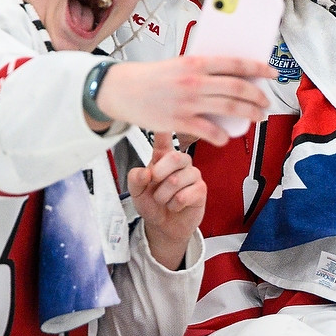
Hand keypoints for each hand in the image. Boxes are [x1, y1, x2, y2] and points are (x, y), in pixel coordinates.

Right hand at [93, 56, 273, 144]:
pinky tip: (226, 138)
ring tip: (257, 116)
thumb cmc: (152, 77)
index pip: (235, 63)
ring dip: (249, 114)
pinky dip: (222, 137)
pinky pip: (210, 132)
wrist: (123, 90)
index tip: (272, 72)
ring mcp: (188, 102)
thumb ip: (202, 68)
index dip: (258, 68)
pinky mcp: (179, 121)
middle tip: (265, 101)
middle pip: (238, 88)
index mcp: (196, 62)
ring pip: (230, 109)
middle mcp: (194, 81)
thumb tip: (230, 74)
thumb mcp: (179, 63)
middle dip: (258, 96)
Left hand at [127, 132, 204, 269]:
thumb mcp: (135, 191)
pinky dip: (175, 204)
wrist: (163, 226)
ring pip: (177, 180)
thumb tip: (146, 172)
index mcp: (162, 157)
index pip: (165, 137)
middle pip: (175, 157)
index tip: (165, 109)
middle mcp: (179, 163)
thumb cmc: (152, 204)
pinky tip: (175, 205)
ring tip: (164, 200)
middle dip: (159, 174)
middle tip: (154, 184)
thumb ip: (135, 178)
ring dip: (164, 196)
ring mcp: (192, 175)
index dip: (166, 126)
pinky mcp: (201, 190)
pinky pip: (187, 194)